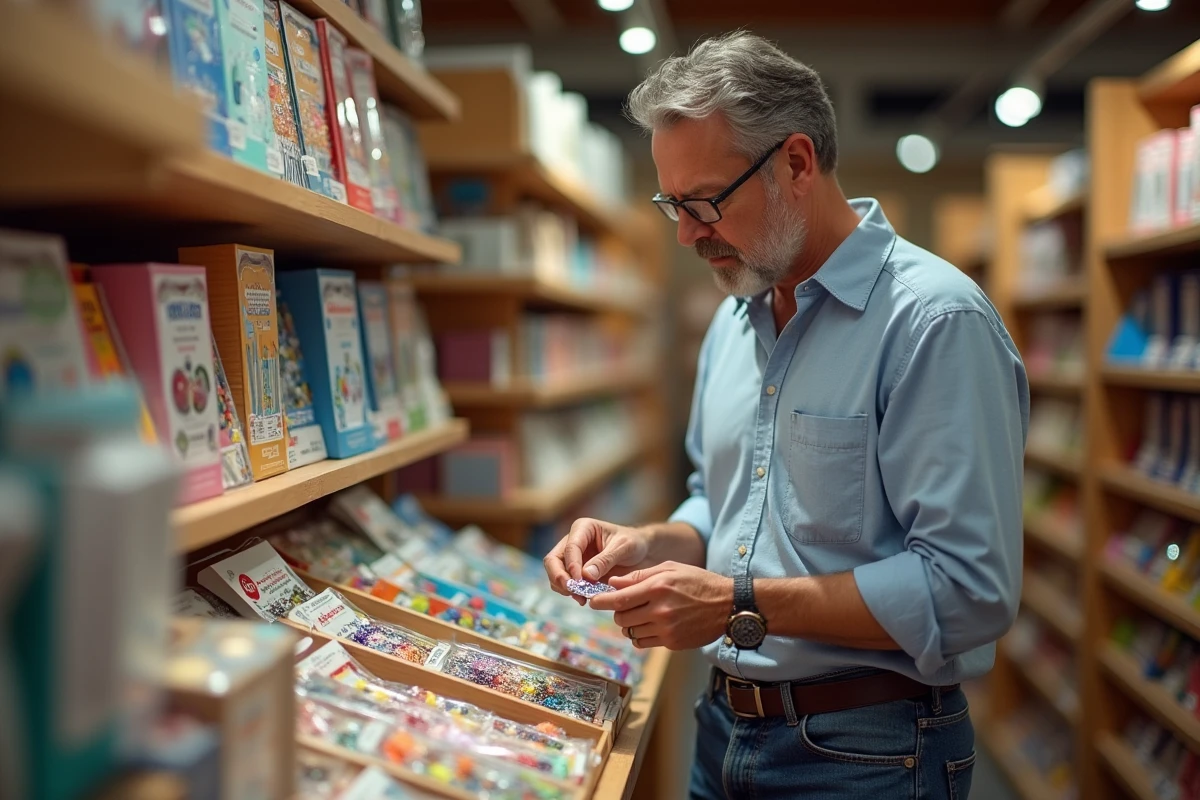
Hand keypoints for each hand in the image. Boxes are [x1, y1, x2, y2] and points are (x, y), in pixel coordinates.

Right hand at [543, 518, 649, 598]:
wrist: (642, 552)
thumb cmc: (634, 543)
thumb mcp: (624, 548)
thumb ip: (605, 560)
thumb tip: (585, 575)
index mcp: (583, 528)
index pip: (570, 547)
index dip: (572, 565)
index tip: (579, 581)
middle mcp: (573, 541)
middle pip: (553, 560)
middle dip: (559, 577)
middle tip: (572, 591)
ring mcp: (572, 558)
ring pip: (555, 573)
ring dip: (564, 587)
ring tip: (581, 598)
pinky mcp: (575, 573)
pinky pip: (565, 584)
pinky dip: (570, 593)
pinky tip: (584, 598)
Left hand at [589, 562, 732, 649]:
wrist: (728, 605)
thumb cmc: (698, 582)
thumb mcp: (670, 569)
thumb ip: (640, 576)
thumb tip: (613, 583)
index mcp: (658, 587)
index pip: (619, 598)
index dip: (601, 601)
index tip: (592, 601)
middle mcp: (660, 610)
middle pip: (621, 616)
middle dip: (617, 611)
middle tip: (623, 605)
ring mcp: (666, 629)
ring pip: (630, 631)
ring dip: (629, 623)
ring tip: (640, 614)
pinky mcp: (671, 643)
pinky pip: (643, 642)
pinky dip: (640, 634)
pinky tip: (650, 625)